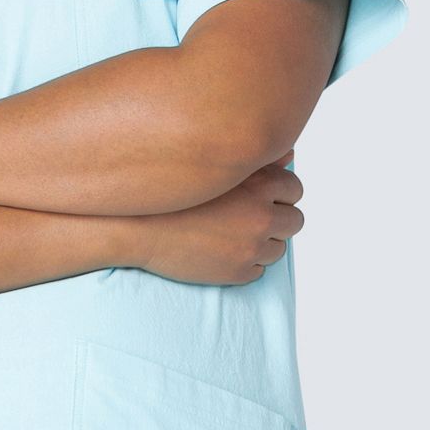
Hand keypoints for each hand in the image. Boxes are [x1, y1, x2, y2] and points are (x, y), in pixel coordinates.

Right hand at [124, 162, 303, 285]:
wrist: (134, 226)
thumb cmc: (173, 190)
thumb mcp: (218, 166)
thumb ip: (260, 159)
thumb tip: (291, 155)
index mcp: (261, 184)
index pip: (295, 190)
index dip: (280, 194)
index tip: (262, 197)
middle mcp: (262, 216)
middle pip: (294, 222)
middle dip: (277, 220)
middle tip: (249, 219)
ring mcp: (251, 248)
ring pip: (278, 249)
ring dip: (261, 244)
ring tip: (230, 236)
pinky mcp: (238, 273)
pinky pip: (257, 271)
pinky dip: (243, 264)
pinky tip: (219, 253)